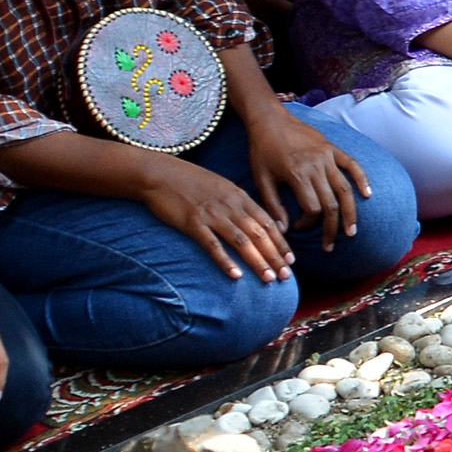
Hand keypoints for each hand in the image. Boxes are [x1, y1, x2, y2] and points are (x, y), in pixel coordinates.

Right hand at [136, 149, 296, 280]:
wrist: (160, 173)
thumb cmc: (190, 181)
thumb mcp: (221, 187)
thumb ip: (238, 204)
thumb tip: (253, 222)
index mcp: (239, 197)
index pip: (267, 222)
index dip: (281, 243)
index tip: (291, 260)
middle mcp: (230, 206)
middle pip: (259, 234)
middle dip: (275, 256)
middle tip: (287, 276)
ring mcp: (212, 214)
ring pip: (241, 241)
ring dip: (257, 262)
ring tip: (269, 279)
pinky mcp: (193, 223)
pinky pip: (212, 245)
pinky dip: (225, 261)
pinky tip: (235, 276)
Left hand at [241, 96, 366, 240]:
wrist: (270, 119)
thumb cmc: (262, 150)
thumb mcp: (261, 179)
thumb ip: (273, 205)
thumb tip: (282, 230)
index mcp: (297, 174)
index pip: (312, 209)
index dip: (307, 224)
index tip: (297, 228)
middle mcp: (316, 166)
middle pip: (331, 203)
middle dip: (331, 228)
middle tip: (330, 246)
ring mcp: (327, 157)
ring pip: (345, 189)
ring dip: (350, 213)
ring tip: (351, 231)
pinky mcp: (333, 149)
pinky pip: (352, 165)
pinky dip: (362, 180)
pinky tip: (367, 195)